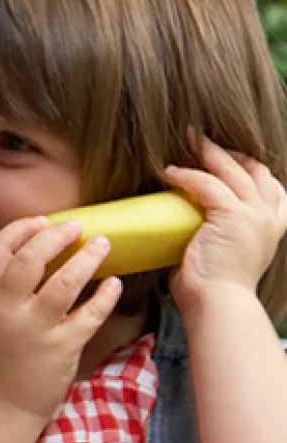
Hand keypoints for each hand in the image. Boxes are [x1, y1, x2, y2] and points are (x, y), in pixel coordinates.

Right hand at [0, 217, 122, 422]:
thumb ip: (1, 291)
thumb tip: (33, 257)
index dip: (19, 229)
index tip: (40, 221)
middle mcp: (7, 309)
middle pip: (30, 258)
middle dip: (56, 235)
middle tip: (76, 227)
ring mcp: (35, 329)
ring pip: (64, 281)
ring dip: (87, 258)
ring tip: (102, 244)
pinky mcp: (62, 347)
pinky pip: (90, 314)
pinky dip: (105, 295)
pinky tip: (114, 283)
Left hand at [165, 135, 286, 315]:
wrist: (218, 304)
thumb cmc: (211, 288)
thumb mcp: (222, 252)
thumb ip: (216, 232)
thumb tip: (186, 222)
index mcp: (272, 225)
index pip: (268, 183)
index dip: (245, 164)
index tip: (221, 155)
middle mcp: (269, 216)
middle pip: (253, 169)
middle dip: (226, 151)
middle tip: (198, 138)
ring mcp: (255, 215)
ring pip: (233, 170)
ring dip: (207, 152)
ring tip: (186, 140)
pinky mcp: (233, 216)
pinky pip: (208, 184)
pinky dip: (188, 175)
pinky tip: (171, 172)